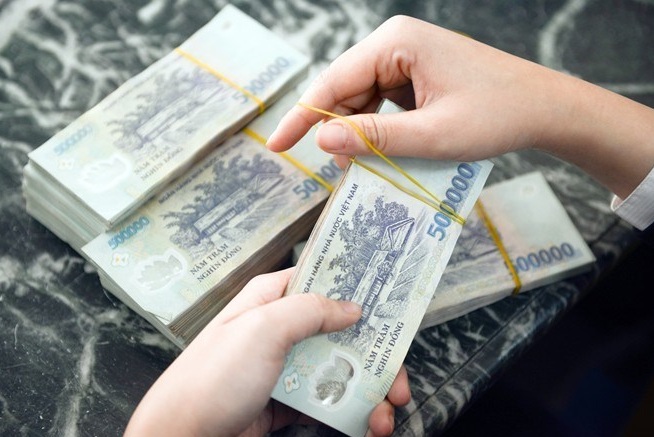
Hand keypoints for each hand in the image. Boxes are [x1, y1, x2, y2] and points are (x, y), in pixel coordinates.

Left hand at [125, 268, 410, 436]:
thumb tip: (350, 306)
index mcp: (270, 299)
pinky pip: (324, 401)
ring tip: (383, 413)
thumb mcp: (261, 330)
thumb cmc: (210, 379)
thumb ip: (309, 310)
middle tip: (397, 380)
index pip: (322, 282)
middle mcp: (279, 330)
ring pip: (337, 369)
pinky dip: (348, 412)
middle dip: (374, 355)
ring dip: (367, 389)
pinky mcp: (285, 401)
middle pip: (340, 332)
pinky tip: (364, 422)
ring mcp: (283, 367)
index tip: (390, 303)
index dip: (356, 290)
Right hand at [267, 15, 653, 198]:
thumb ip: (374, 138)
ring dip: (359, 135)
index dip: (302, 118)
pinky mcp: (415, 74)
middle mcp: (395, 42)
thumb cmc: (496, 115)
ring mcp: (406, 57)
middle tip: (338, 174)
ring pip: (361, 100)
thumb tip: (322, 143)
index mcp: (396, 42)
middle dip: (337, 132)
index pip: (333, 82)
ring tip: (367, 168)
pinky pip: (382, 103)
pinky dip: (378, 130)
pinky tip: (385, 153)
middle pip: (345, 91)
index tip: (276, 147)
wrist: (543, 108)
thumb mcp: (432, 135)